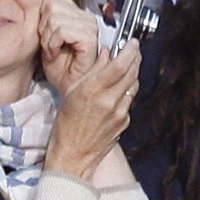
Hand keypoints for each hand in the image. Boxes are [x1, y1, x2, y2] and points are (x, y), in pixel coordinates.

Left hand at [38, 0, 99, 95]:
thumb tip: (39, 1)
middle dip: (43, 28)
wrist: (68, 87)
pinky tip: (56, 54)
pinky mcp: (90, 38)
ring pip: (54, 18)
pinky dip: (53, 44)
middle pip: (51, 4)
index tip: (46, 34)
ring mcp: (91, 26)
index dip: (42, 14)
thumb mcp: (46, 38)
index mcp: (77, 14)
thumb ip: (45, 18)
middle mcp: (87, 17)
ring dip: (47, 39)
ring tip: (54, 51)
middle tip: (50, 45)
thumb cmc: (59, 67)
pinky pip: (61, 31)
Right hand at [44, 42, 140, 180]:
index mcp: (92, 91)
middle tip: (133, 49)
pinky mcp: (125, 121)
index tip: (132, 42)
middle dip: (135, 58)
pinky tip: (118, 90)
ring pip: (133, 85)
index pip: (120, 65)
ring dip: (132, 73)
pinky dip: (127, 90)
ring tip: (127, 66)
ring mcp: (120, 112)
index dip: (130, 50)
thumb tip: (104, 55)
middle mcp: (109, 101)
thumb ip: (90, 73)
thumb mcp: (71, 95)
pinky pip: (130, 100)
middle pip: (132, 72)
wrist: (73, 156)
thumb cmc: (65, 127)